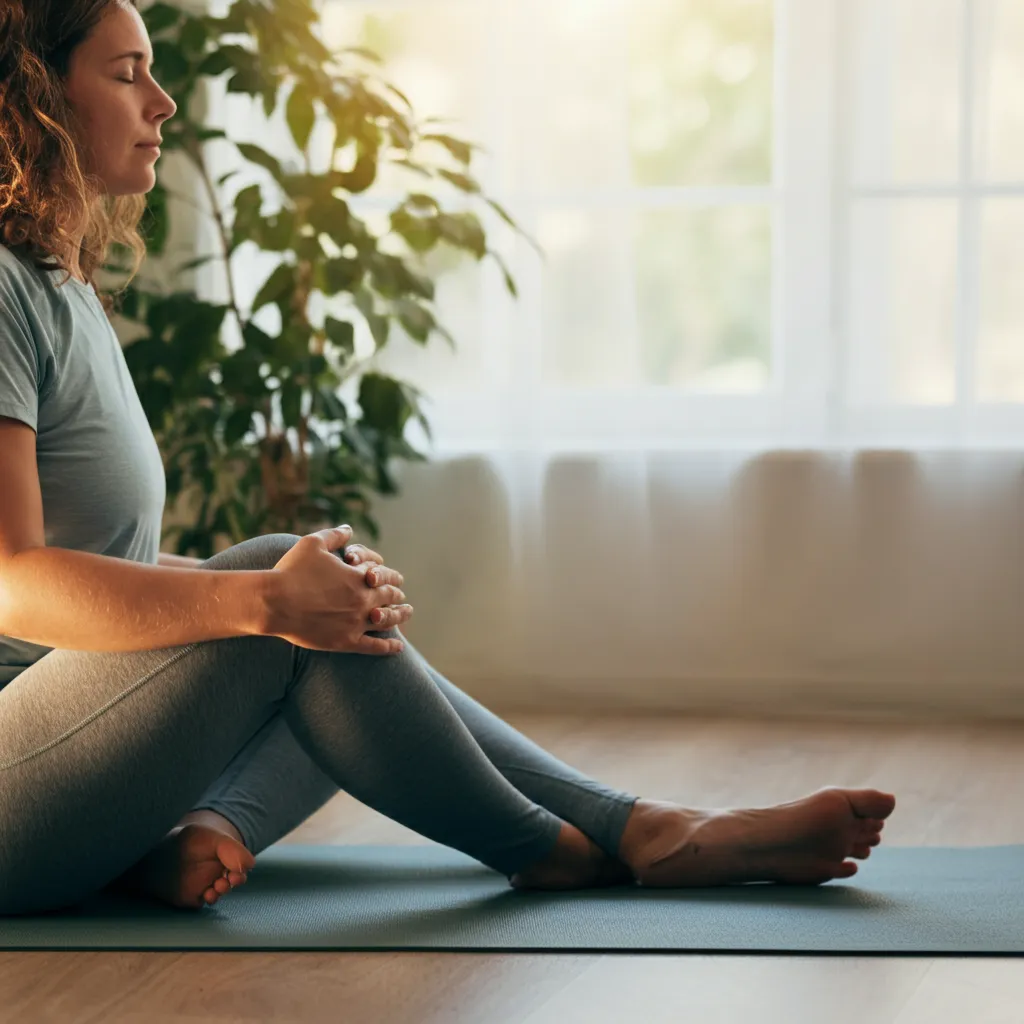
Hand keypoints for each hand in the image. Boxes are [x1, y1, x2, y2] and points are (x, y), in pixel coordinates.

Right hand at [263, 526, 413, 654]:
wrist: (274, 602)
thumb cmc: (291, 571)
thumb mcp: (312, 544)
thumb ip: (334, 535)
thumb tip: (349, 528)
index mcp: (358, 576)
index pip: (383, 575)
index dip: (391, 576)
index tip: (397, 579)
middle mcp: (362, 599)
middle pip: (388, 597)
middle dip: (397, 595)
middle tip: (402, 597)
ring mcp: (356, 622)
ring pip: (387, 620)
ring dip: (400, 616)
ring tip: (407, 614)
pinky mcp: (346, 641)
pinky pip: (374, 646)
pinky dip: (389, 646)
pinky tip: (398, 646)